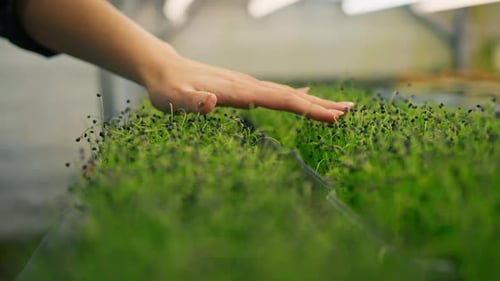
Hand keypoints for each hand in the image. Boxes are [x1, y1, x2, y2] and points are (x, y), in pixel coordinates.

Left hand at [146, 54, 353, 121]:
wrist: (164, 69)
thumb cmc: (168, 89)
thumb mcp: (173, 100)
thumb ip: (192, 102)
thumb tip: (213, 102)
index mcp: (239, 91)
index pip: (280, 99)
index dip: (307, 108)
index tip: (333, 117)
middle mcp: (248, 85)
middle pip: (291, 95)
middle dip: (320, 105)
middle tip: (350, 112)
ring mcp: (247, 84)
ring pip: (286, 93)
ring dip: (313, 101)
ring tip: (337, 107)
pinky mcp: (243, 87)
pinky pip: (275, 93)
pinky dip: (294, 95)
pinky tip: (303, 95)